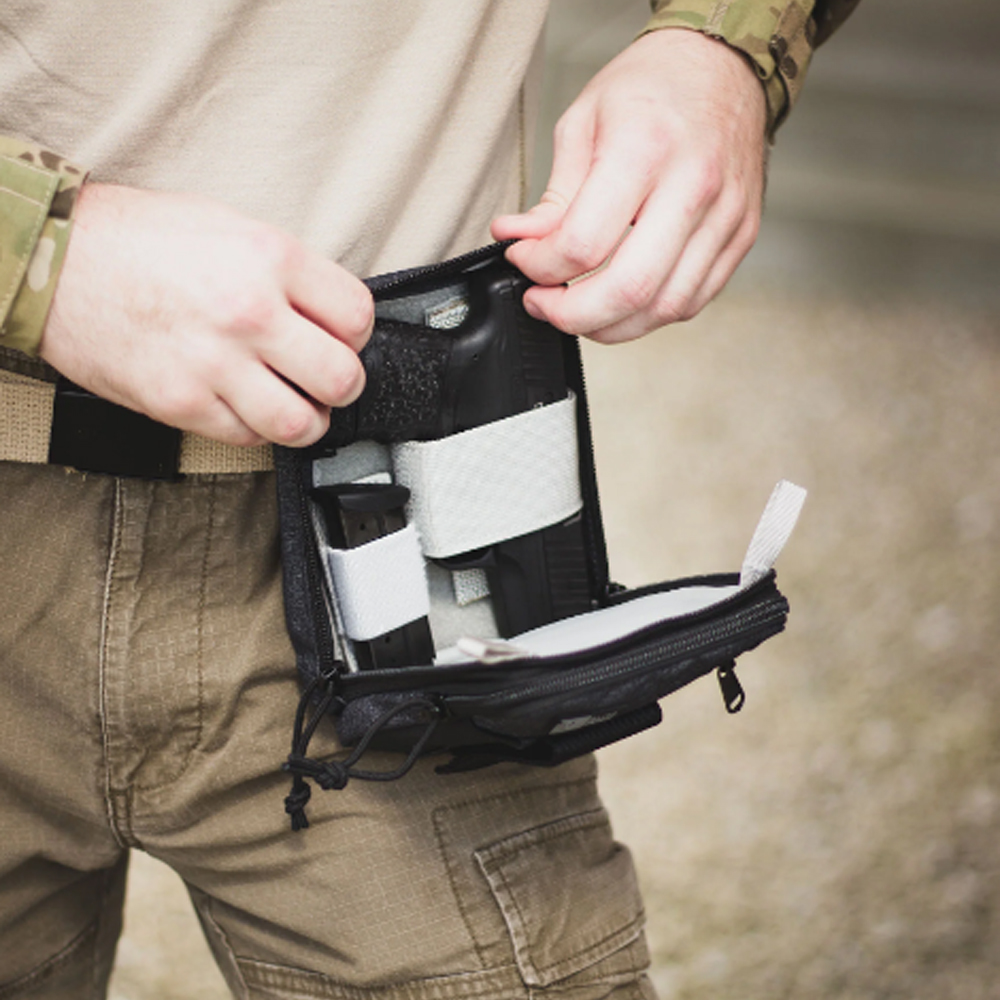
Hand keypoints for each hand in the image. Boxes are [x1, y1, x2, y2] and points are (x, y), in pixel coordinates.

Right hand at [40, 184, 372, 446]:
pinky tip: (244, 407)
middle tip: (324, 379)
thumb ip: (286, 271)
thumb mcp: (228, 226)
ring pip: (301, 423)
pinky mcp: (181, 402)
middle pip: (342, 377)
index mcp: (269, 258)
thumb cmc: (136, 239)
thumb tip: (327, 311)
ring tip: (293, 405)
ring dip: (306, 421)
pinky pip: (247, 438)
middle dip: (342, 384)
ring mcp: (215, 362)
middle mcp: (249, 311)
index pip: (358, 317)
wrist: (55, 259)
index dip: (356, 335)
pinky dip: (255, 430)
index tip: (341, 339)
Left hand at [492, 29, 766, 342]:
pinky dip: (649, 316)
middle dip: (571, 315)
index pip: (583, 243)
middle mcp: (693, 185)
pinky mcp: (741, 235)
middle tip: (543, 303)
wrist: (724, 65)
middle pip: (628, 290)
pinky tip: (621, 301)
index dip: (540, 267)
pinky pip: (692, 301)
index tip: (522, 260)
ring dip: (610, 325)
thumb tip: (521, 242)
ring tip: (578, 310)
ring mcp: (725, 216)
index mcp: (646, 148)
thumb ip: (553, 195)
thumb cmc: (651, 88)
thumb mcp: (582, 122)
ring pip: (664, 308)